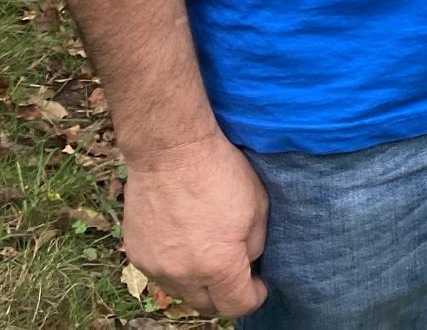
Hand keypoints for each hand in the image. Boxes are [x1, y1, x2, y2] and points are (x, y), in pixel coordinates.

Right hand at [121, 131, 268, 318]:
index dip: (255, 297)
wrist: (170, 151)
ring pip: (181, 291)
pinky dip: (176, 266)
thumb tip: (248, 263)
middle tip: (237, 272)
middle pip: (206, 306)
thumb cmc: (220, 173)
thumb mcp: (258, 207)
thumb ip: (254, 246)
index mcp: (217, 265)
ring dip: (199, 282)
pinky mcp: (136, 253)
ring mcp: (154, 266)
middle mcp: (182, 274)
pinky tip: (186, 241)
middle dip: (226, 295)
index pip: (237, 305)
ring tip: (210, 254)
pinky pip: (161, 273)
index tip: (260, 284)